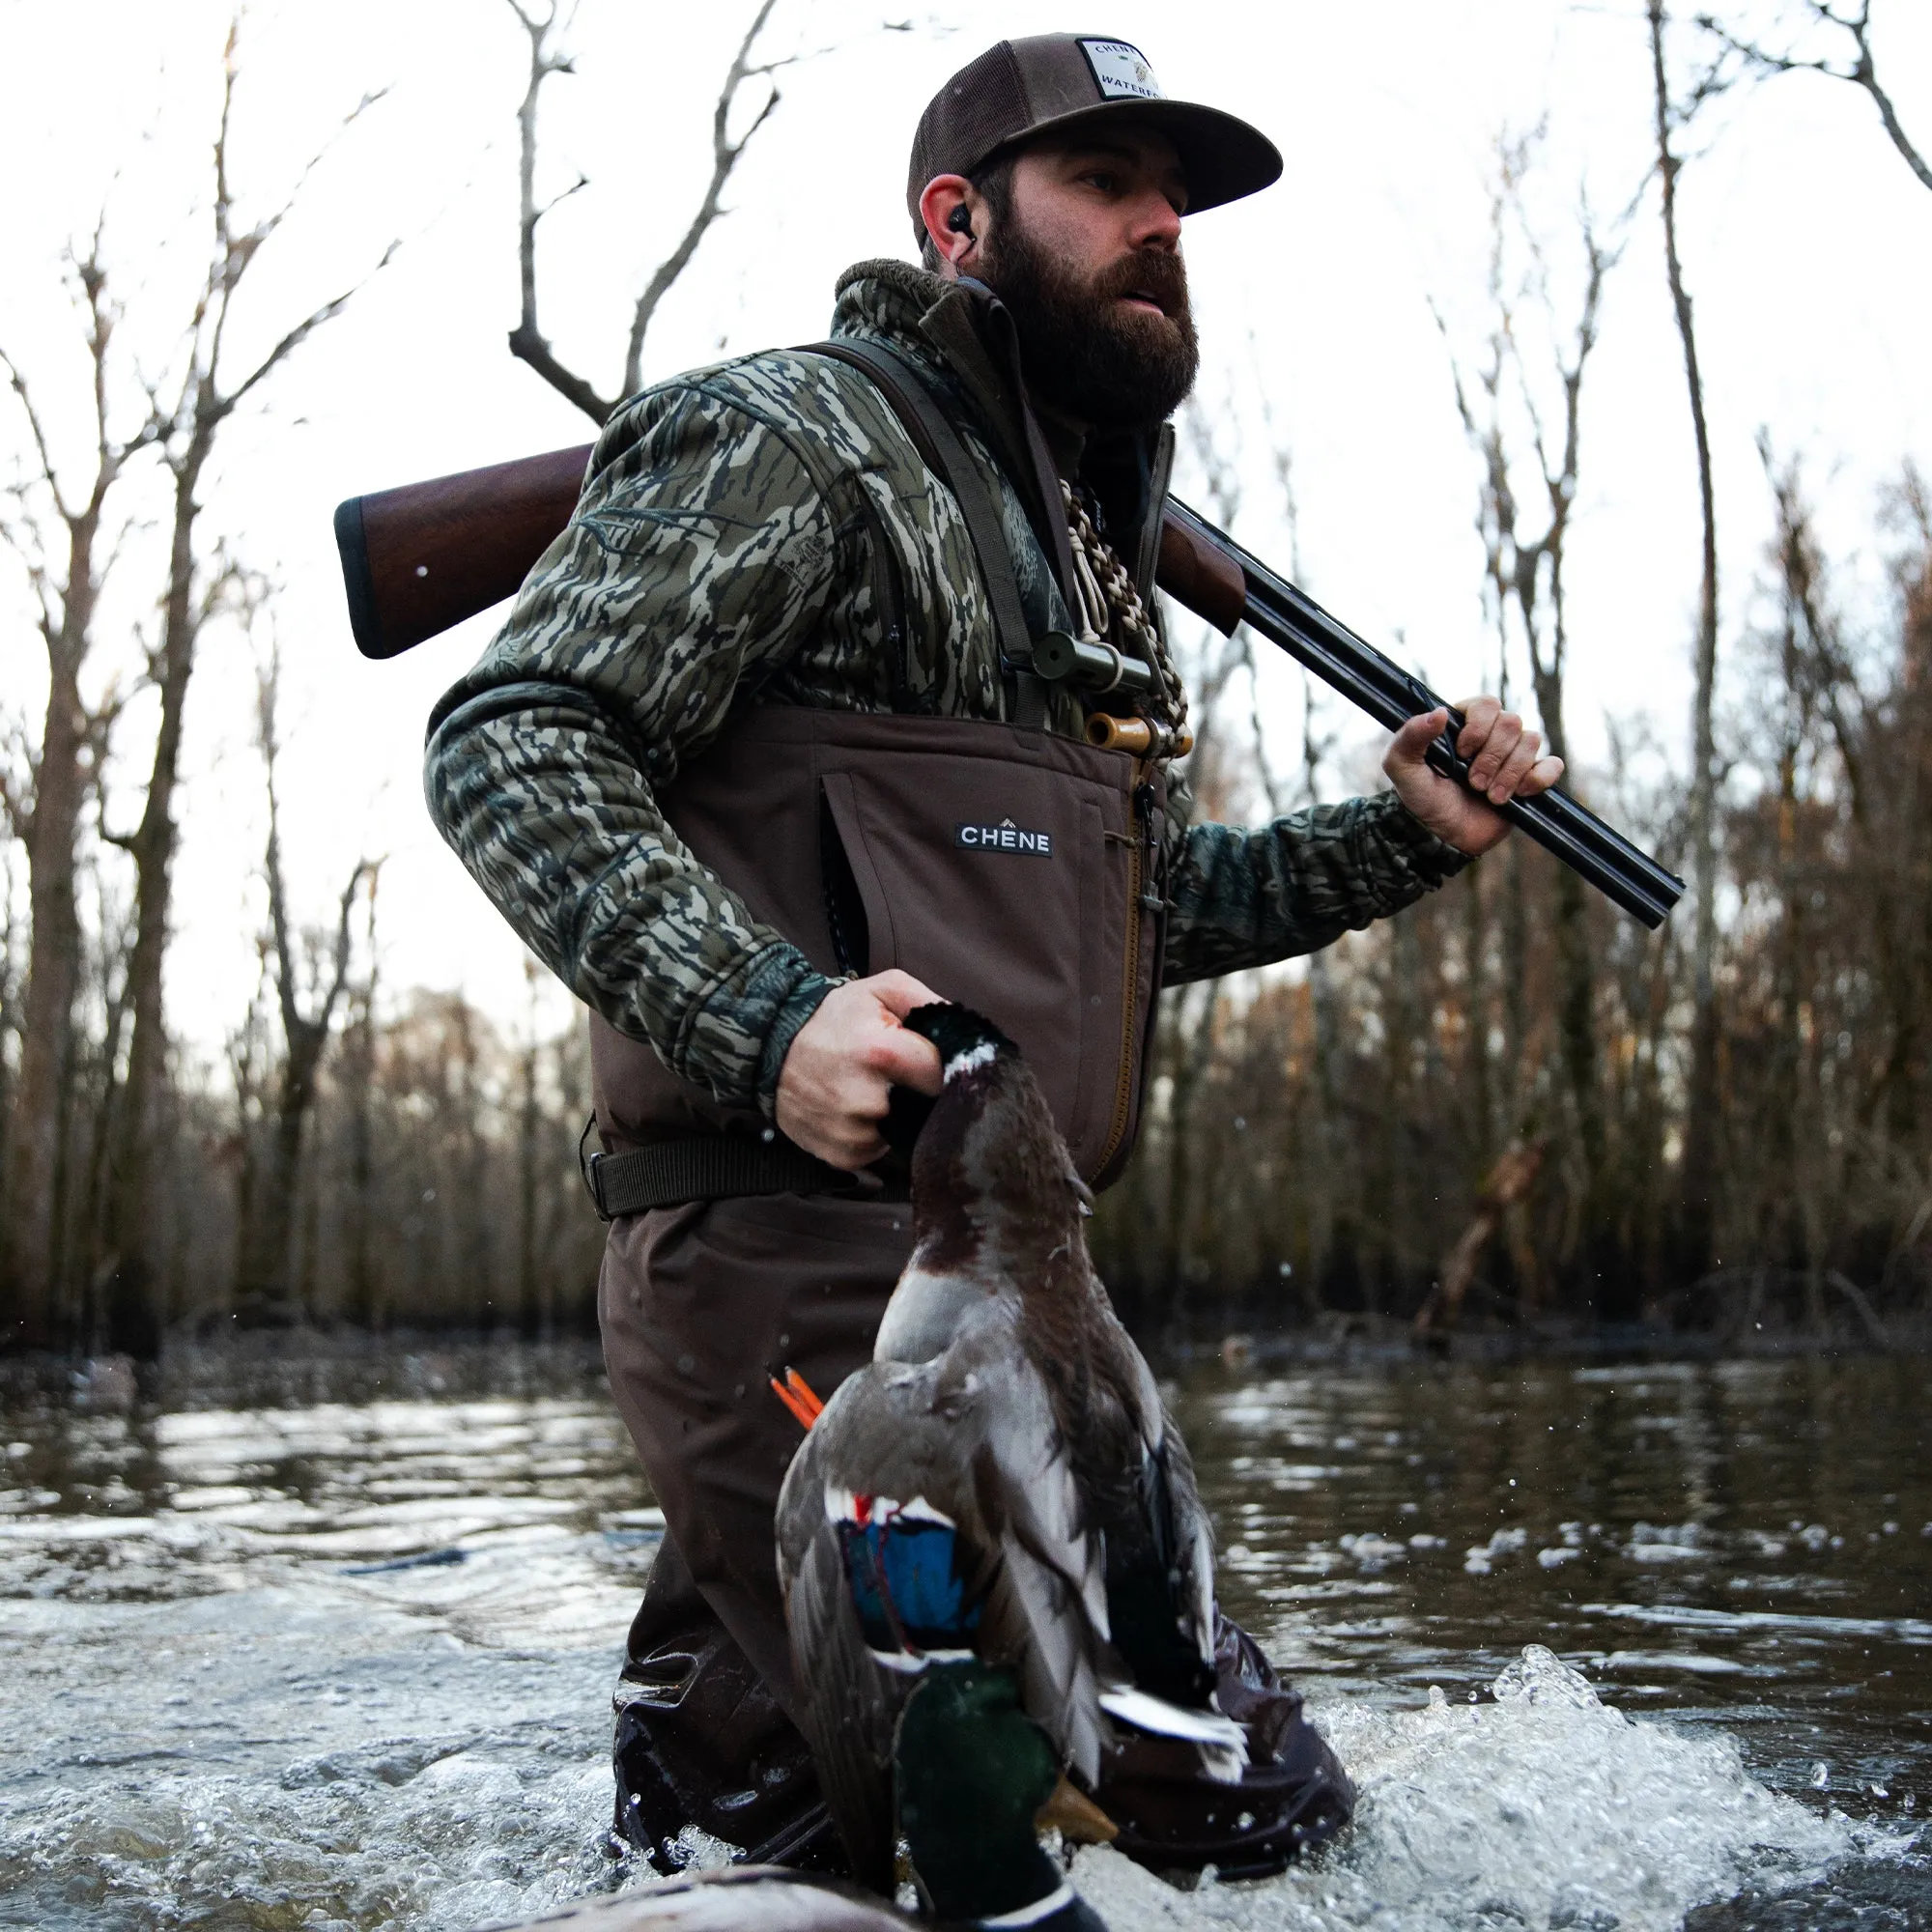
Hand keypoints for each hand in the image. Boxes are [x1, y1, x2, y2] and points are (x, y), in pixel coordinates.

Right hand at [776, 970, 944, 1170]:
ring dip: (899, 1115)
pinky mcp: (842, 1156)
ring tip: (876, 1091)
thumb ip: (928, 1001)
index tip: (937, 1063)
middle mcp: (868, 1100)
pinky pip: (880, 1150)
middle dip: (922, 1092)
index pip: (945, 1074)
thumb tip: (966, 1029)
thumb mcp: (879, 990)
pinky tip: (858, 1111)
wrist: (770, 1050)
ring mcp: (853, 1133)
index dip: (948, 1067)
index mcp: (882, 1053)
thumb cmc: (832, 1018)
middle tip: (904, 1076)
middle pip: (928, 1106)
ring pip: (905, 1131)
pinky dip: (876, 1134)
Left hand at [1383, 695, 1563, 856]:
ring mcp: (1513, 756)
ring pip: (1532, 741)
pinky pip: (1553, 765)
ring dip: (1510, 772)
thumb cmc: (1421, 798)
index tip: (1462, 753)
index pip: (1487, 704)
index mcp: (1464, 723)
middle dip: (1493, 757)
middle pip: (1512, 723)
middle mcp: (1491, 735)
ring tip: (1491, 796)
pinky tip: (1519, 794)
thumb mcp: (1401, 767)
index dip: (1479, 727)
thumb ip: (1410, 736)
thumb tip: (1439, 713)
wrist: (1441, 836)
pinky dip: (1539, 778)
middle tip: (1474, 783)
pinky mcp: (1531, 778)